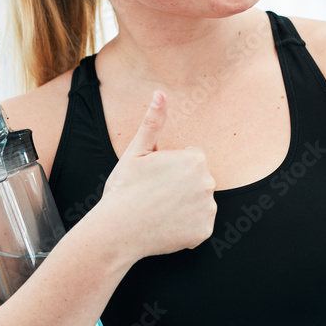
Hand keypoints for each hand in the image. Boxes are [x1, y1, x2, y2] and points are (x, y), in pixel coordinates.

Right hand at [94, 91, 217, 260]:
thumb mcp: (136, 151)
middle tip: (154, 196)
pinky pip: (199, 224)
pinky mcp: (204, 231)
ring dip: (184, 206)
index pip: (190, 160)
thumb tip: (160, 92)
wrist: (116, 232)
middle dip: (180, 186)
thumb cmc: (124, 188)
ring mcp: (208, 208)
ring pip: (198, 202)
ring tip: (158, 211)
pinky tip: (165, 226)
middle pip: (196, 181)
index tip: (154, 178)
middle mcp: (208, 182)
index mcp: (195, 159)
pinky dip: (186, 227)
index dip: (170, 169)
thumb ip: (153, 121)